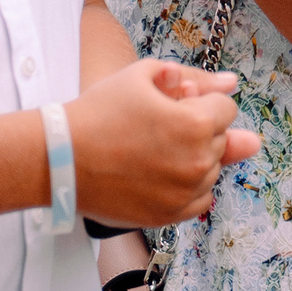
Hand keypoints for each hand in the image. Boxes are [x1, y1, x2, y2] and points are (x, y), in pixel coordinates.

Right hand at [69, 59, 262, 227]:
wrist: (60, 158)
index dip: (201, 102)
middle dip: (200, 129)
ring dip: (195, 158)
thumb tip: (231, 82)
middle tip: (160, 127)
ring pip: (212, 169)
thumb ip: (193, 77)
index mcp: (197, 123)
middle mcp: (198, 161)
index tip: (175, 105)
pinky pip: (200, 199)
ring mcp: (185, 192)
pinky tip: (160, 174)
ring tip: (155, 151)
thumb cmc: (100, 112)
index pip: (227, 108)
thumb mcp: (144, 75)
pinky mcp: (169, 215)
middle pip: (221, 139)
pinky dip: (188, 187)